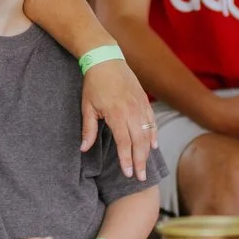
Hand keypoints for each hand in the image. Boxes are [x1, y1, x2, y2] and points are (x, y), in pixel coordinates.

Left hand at [82, 56, 157, 178]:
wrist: (106, 60)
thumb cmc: (94, 84)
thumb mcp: (87, 107)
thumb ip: (88, 129)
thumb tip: (84, 148)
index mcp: (117, 114)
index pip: (124, 143)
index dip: (126, 160)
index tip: (127, 174)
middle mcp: (132, 111)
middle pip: (139, 142)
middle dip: (140, 162)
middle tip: (140, 178)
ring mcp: (141, 105)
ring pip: (148, 133)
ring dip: (147, 151)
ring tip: (145, 166)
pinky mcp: (145, 101)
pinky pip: (152, 121)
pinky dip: (154, 134)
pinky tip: (153, 146)